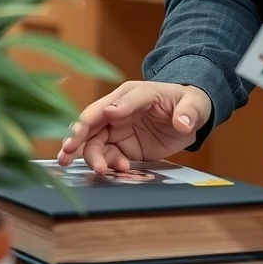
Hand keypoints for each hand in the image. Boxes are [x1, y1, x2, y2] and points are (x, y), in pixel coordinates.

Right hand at [56, 81, 211, 174]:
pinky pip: (105, 156)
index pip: (123, 98)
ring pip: (94, 141)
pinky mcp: (119, 146)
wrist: (187, 118)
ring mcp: (117, 128)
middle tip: (68, 150)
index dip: (116, 107)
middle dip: (80, 133)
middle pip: (94, 119)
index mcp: (136, 92)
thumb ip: (188, 112)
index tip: (109, 116)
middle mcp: (119, 108)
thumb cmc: (188, 103)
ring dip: (91, 155)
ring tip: (100, 170)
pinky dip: (105, 164)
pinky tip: (115, 171)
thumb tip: (183, 123)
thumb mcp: (194, 105)